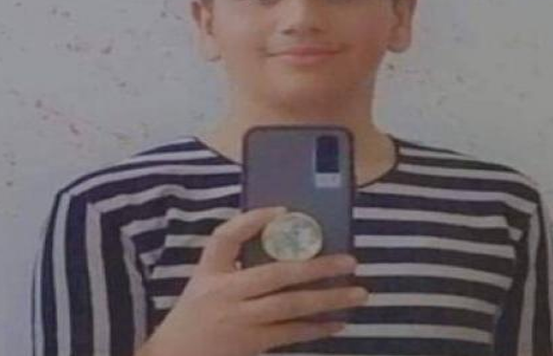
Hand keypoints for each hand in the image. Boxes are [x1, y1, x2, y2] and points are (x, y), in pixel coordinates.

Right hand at [136, 206, 367, 355]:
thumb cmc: (194, 317)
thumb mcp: (204, 283)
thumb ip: (233, 263)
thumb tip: (282, 239)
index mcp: (209, 272)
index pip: (225, 238)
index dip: (253, 220)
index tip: (282, 210)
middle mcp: (224, 293)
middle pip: (276, 274)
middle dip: (316, 266)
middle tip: (350, 261)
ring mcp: (238, 320)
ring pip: (290, 306)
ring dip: (328, 299)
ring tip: (358, 293)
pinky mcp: (249, 344)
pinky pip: (289, 334)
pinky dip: (315, 328)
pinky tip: (338, 322)